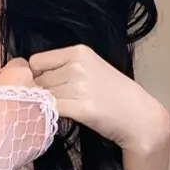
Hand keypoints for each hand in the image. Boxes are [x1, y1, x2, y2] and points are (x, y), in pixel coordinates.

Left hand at [28, 45, 169, 156]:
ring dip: (46, 105)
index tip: (47, 86)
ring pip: (43, 96)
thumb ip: (64, 67)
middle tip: (57, 101)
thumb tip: (30, 75)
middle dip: (41, 92)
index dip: (36, 75)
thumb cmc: (115, 93)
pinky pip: (51, 109)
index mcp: (79, 51)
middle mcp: (77, 66)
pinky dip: (50, 114)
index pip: (36, 61)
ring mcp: (80, 87)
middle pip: (38, 80)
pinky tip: (62, 117)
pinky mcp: (81, 108)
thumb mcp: (91, 68)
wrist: (139, 116)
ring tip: (63, 110)